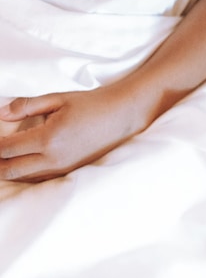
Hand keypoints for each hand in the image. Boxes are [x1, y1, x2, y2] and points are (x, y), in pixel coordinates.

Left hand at [0, 84, 144, 181]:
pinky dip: (25, 172)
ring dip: (9, 169)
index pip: (7, 149)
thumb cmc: (91, 103)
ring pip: (22, 177)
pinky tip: (24, 161)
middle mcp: (52, 159)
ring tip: (5, 157)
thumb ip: (28, 106)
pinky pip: (38, 178)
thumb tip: (2, 113)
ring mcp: (61, 169)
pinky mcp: (68, 173)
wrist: (121, 115)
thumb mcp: (59, 99)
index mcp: (48, 138)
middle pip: (9, 170)